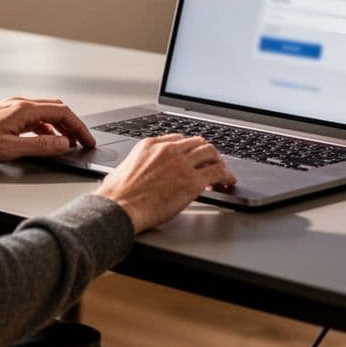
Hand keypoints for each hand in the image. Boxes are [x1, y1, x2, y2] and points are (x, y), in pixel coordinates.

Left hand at [0, 97, 95, 163]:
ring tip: (67, 143)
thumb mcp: (11, 149)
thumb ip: (41, 146)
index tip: (87, 140)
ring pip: (46, 113)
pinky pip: (35, 118)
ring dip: (60, 127)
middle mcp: (21, 104)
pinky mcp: (8, 113)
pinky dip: (47, 128)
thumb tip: (64, 144)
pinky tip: (46, 140)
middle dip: (73, 126)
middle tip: (82, 141)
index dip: (79, 127)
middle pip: (57, 110)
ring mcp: (14, 107)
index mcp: (24, 109)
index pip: (62, 113)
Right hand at [94, 135, 236, 232]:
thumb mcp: (124, 168)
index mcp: (151, 145)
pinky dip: (227, 176)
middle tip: (212, 161)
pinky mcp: (192, 182)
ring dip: (219, 162)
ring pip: (211, 153)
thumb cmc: (116, 195)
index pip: (179, 139)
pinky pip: (218, 173)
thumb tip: (139, 171)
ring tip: (223, 171)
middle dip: (207, 152)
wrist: (119, 207)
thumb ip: (138, 164)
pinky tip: (229, 182)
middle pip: (198, 143)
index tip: (193, 155)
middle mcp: (169, 150)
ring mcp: (182, 164)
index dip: (190, 148)